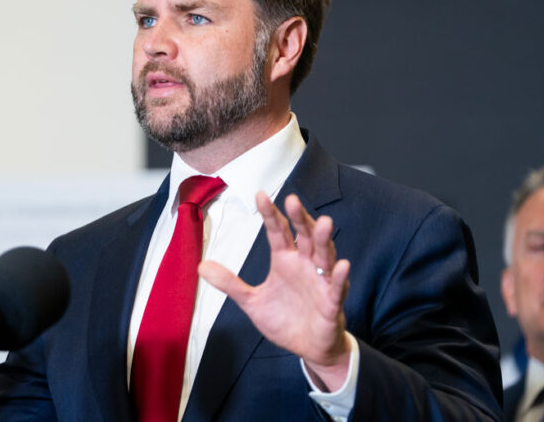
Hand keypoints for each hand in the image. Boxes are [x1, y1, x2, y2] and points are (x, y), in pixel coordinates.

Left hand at [199, 192, 351, 390]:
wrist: (306, 348)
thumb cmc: (284, 319)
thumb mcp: (251, 302)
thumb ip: (230, 284)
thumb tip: (201, 266)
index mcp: (285, 260)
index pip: (277, 232)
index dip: (270, 214)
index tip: (259, 195)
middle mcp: (305, 265)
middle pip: (304, 236)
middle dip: (299, 218)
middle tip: (292, 200)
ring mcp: (320, 282)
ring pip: (324, 255)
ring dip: (324, 239)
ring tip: (324, 223)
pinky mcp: (332, 302)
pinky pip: (337, 287)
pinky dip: (339, 276)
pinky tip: (342, 265)